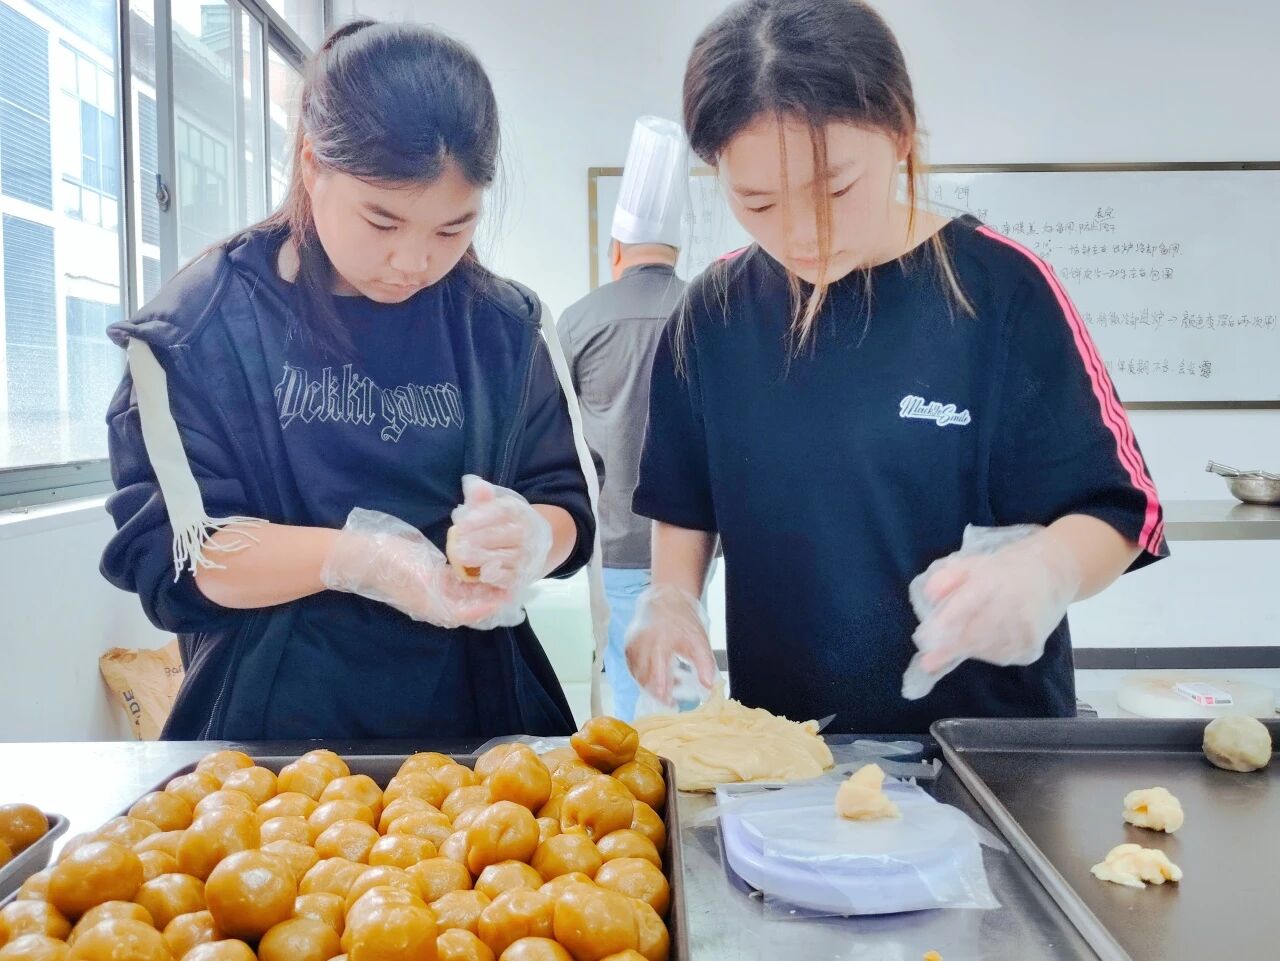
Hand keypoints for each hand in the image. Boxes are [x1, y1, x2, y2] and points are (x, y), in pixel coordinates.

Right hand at [322, 507, 509, 627]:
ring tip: (500, 571)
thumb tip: (478, 605)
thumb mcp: (423, 578)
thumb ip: (448, 594)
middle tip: (511, 579)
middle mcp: (435, 604)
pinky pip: (453, 583)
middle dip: (490, 595)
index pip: (472, 613)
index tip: (509, 592)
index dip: (492, 604)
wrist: (362, 557)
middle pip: (470, 605)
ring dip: (481, 586)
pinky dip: (468, 577)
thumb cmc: (393, 566)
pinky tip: (479, 564)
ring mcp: (431, 593)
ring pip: (464, 593)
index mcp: (436, 607)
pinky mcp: (427, 581)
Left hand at [446, 475, 552, 592]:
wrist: (539, 545)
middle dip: (478, 540)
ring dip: (482, 558)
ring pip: (506, 558)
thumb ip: (483, 497)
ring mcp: (528, 557)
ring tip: (461, 557)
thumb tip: (471, 484)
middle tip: (457, 544)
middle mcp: (528, 534)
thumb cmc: (508, 523)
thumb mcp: (498, 505)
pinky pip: (509, 578)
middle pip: (504, 535)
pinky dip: (494, 577)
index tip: (461, 523)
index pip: (504, 512)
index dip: (482, 517)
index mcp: (521, 513)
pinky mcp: (523, 577)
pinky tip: (478, 574)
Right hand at [624, 585, 718, 705]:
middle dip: (657, 692)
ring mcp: (633, 645)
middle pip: (645, 678)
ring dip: (650, 685)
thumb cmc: (683, 621)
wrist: (666, 601)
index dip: (662, 691)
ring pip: (637, 675)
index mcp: (660, 643)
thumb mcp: (699, 642)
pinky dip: (643, 676)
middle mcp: (643, 644)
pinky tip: (657, 676)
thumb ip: (705, 665)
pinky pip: (633, 668)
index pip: (657, 674)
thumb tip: (708, 686)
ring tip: (668, 686)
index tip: (670, 703)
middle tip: (671, 701)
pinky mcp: (628, 647)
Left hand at [902, 525, 1081, 699]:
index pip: (967, 603)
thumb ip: (949, 576)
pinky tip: (987, 638)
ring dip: (967, 648)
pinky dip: (986, 652)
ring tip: (965, 634)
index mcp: (994, 580)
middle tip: (929, 654)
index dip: (946, 622)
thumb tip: (929, 594)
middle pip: (973, 635)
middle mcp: (1012, 606)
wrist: (1055, 572)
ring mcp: (1025, 630)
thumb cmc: (1008, 567)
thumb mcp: (975, 563)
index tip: (925, 639)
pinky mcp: (1032, 647)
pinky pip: (999, 657)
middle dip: (948, 645)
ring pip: (983, 650)